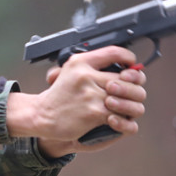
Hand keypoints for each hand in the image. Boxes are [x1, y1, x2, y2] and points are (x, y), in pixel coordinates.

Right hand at [6, 46, 146, 155]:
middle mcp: (87, 75)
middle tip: (131, 94)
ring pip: (129, 99)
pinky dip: (123, 122)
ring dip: (131, 106)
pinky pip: (121, 117)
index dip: (130, 60)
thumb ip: (91, 67)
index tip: (131, 68)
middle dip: (134, 89)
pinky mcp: (94, 112)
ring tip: (123, 109)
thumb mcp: (69, 71)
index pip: (115, 52)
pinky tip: (114, 120)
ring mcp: (91, 94)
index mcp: (81, 62)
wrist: (41, 114)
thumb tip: (122, 67)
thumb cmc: (58, 96)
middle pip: (129, 79)